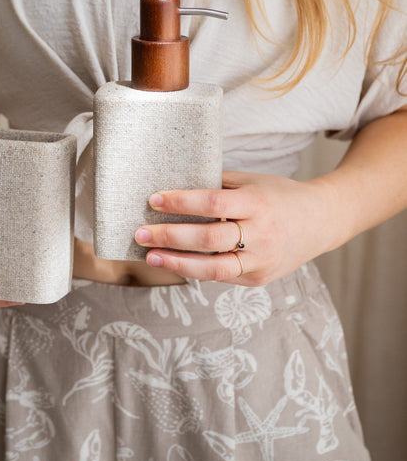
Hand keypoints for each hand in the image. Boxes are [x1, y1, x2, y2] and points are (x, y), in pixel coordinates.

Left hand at [134, 170, 332, 286]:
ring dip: (177, 263)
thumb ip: (218, 184)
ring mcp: (261, 260)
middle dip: (170, 236)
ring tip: (150, 256)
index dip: (181, 202)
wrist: (321, 221)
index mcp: (257, 203)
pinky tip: (173, 263)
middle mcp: (261, 234)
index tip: (154, 199)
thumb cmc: (279, 195)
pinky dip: (195, 270)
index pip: (213, 204)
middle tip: (140, 232)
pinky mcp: (259, 279)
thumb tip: (175, 184)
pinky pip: (222, 276)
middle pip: (209, 239)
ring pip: (213, 268)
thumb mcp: (252, 181)